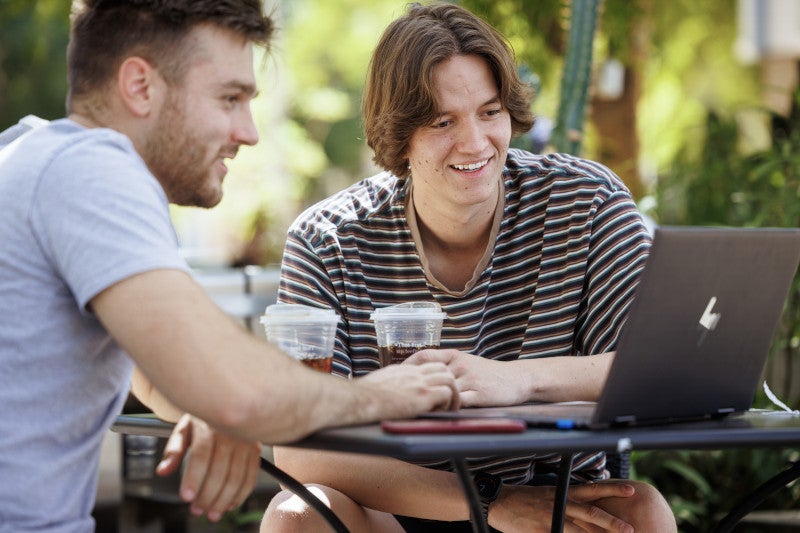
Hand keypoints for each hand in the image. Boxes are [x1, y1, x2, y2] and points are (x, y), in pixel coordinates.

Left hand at [156, 414, 261, 521]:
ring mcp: (246, 442)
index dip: (194, 478)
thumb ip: (173, 450)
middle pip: (220, 471)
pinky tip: (230, 504)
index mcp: (209, 426)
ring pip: (237, 477)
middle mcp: (230, 433)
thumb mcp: (185, 428)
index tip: (186, 497)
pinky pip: (251, 476)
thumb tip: (162, 471)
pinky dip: (242, 494)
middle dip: (208, 495)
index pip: (201, 455)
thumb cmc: (205, 418)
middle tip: (197, 510)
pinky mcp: (256, 450)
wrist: (233, 401)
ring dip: (224, 500)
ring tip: (212, 513)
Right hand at [356, 361, 459, 415]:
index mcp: (403, 370)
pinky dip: (448, 403)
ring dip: (453, 394)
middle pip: (443, 368)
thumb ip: (388, 384)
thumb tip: (385, 392)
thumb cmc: (361, 396)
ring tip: (449, 408)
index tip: (435, 390)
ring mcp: (419, 383)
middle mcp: (414, 373)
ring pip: (450, 379)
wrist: (360, 399)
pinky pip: (447, 393)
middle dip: (449, 383)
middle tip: (448, 400)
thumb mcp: (378, 383)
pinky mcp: (423, 396)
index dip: (435, 377)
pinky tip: (439, 412)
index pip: (428, 365)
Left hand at [405, 349, 525, 406]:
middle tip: (398, 394)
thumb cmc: (487, 373)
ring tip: (412, 407)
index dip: (408, 364)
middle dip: (413, 384)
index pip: (425, 355)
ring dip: (427, 399)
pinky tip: (435, 415)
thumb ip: (446, 365)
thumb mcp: (465, 362)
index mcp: (454, 355)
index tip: (396, 374)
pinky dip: (445, 408)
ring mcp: (469, 379)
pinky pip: (458, 402)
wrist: (515, 378)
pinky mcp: (479, 394)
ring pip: (442, 388)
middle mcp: (460, 365)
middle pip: (430, 373)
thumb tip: (420, 372)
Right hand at [490, 482, 635, 532]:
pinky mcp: (543, 531)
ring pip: (579, 531)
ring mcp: (551, 519)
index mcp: (563, 493)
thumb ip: (567, 500)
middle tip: (630, 529)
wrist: (499, 501)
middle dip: (611, 522)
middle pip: (590, 512)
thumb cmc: (525, 499)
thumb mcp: (548, 494)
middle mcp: (560, 504)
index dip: (612, 490)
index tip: (631, 490)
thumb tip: (586, 507)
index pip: (592, 489)